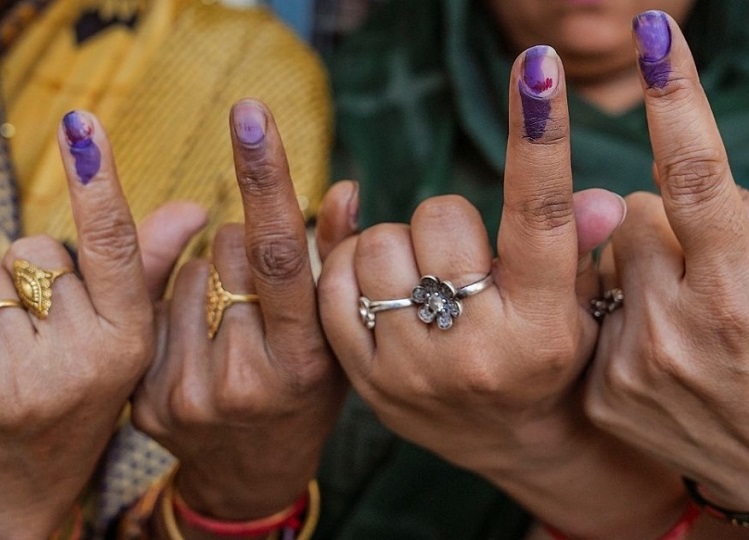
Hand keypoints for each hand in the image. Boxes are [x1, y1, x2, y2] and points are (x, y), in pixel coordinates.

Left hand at [0, 111, 152, 536]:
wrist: (22, 483)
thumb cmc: (85, 394)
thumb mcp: (130, 338)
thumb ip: (151, 265)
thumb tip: (198, 207)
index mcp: (127, 345)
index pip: (111, 246)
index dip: (96, 182)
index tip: (83, 124)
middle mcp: (79, 362)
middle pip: (37, 253)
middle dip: (38, 273)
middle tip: (48, 327)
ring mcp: (18, 377)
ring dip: (5, 292)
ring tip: (20, 345)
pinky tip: (4, 352)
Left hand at [131, 100, 350, 527]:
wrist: (254, 470)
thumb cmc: (308, 391)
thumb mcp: (339, 336)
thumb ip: (339, 261)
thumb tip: (345, 188)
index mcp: (304, 360)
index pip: (278, 256)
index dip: (266, 180)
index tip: (250, 114)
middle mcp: (246, 381)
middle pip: (227, 252)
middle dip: (244, 244)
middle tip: (259, 283)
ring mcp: (191, 394)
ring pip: (185, 273)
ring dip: (209, 273)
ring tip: (231, 315)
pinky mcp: (148, 401)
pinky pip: (152, 307)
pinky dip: (176, 301)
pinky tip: (199, 332)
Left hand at [319, 45, 683, 538]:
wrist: (509, 441)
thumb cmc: (548, 361)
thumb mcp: (578, 308)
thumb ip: (585, 247)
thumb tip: (604, 200)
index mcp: (543, 326)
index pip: (542, 216)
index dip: (540, 138)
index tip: (539, 72)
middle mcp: (478, 351)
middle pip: (441, 217)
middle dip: (448, 221)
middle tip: (460, 255)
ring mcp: (414, 370)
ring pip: (381, 244)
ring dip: (399, 243)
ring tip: (423, 276)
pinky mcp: (367, 380)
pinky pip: (335, 284)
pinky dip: (355, 267)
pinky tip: (381, 287)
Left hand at [585, 10, 748, 515]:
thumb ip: (736, 220)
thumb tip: (679, 179)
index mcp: (746, 287)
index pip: (699, 174)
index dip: (676, 98)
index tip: (651, 33)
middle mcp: (683, 325)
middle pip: (632, 213)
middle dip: (660, 224)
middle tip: (697, 266)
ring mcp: (634, 363)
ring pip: (605, 261)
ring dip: (635, 269)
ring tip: (678, 314)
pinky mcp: (604, 393)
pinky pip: (591, 312)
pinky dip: (618, 315)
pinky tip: (656, 351)